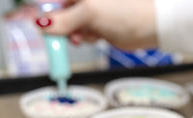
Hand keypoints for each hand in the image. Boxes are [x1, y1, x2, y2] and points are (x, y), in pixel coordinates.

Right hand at [37, 0, 156, 50]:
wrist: (151, 26)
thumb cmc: (126, 11)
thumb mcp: (89, 13)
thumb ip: (63, 19)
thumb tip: (41, 24)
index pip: (55, 1)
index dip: (48, 14)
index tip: (43, 27)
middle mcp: (84, 0)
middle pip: (61, 14)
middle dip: (63, 27)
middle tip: (71, 35)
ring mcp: (92, 12)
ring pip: (72, 26)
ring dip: (77, 34)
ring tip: (90, 34)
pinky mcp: (98, 25)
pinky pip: (83, 33)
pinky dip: (87, 38)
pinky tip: (97, 36)